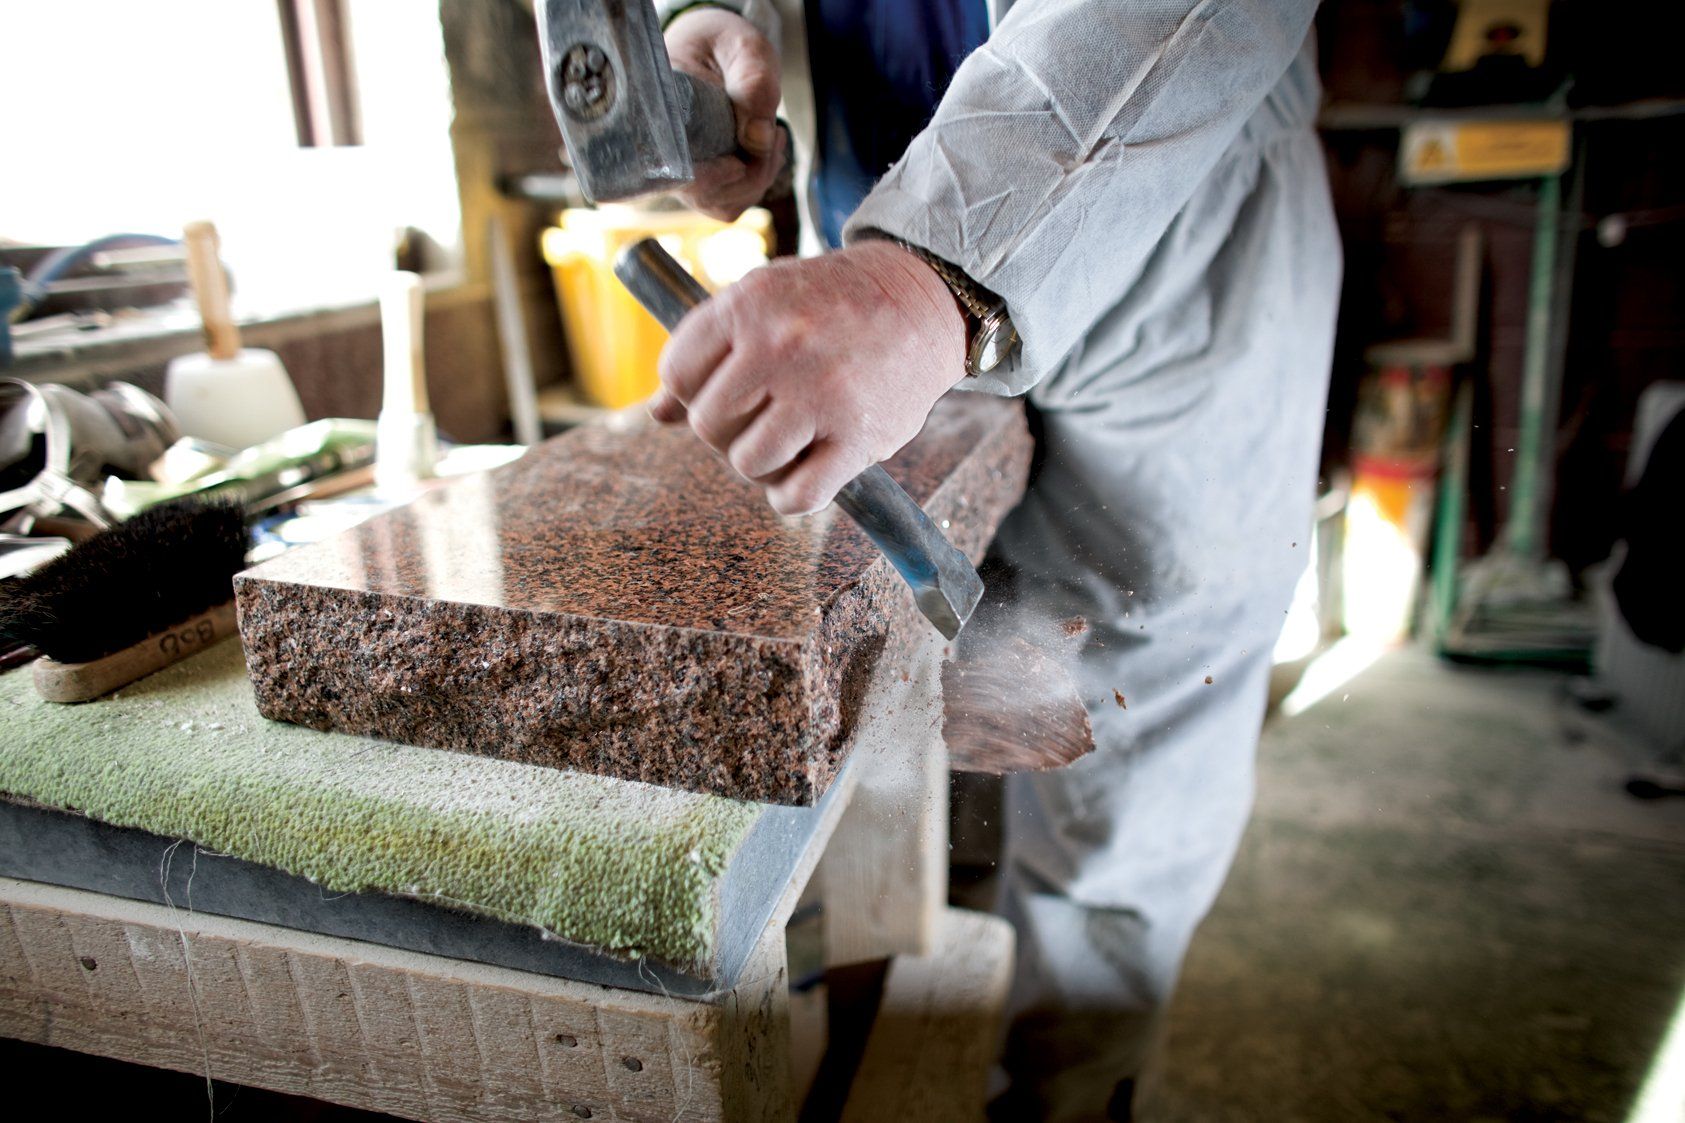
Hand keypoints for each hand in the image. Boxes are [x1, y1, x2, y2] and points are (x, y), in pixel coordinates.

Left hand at [652, 241, 968, 515]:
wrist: (922, 300)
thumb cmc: (832, 303)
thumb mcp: (764, 300)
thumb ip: (709, 350)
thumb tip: (658, 413)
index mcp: (749, 304)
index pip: (677, 375)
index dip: (692, 394)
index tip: (725, 392)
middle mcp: (781, 346)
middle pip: (708, 424)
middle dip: (727, 430)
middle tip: (761, 416)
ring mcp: (821, 393)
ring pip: (747, 463)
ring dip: (761, 464)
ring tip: (787, 442)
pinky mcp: (859, 436)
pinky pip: (797, 496)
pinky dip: (792, 496)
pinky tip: (806, 472)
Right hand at [664, 7, 785, 221]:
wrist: (719, 49)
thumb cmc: (728, 45)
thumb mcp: (745, 49)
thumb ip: (754, 85)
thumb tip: (757, 141)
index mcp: (660, 114)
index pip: (668, 167)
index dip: (705, 178)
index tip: (737, 164)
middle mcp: (664, 150)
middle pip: (701, 194)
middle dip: (749, 176)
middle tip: (774, 135)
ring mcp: (683, 169)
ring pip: (719, 204)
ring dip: (756, 181)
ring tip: (772, 138)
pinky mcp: (702, 181)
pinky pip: (728, 204)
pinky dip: (754, 186)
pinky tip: (765, 153)